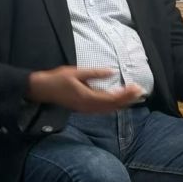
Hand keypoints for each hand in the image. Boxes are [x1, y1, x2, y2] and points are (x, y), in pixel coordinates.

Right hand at [27, 66, 143, 112]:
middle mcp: (88, 106)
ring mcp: (86, 109)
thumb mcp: (76, 72)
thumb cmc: (57, 79)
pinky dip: (114, 107)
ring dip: (123, 104)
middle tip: (141, 91)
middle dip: (128, 99)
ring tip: (135, 96)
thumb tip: (112, 71)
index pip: (111, 98)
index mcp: (87, 97)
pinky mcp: (84, 109)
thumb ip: (95, 73)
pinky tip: (120, 102)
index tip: (136, 87)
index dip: (125, 94)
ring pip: (109, 109)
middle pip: (113, 106)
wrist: (41, 90)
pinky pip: (103, 110)